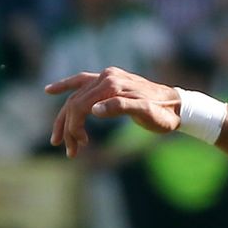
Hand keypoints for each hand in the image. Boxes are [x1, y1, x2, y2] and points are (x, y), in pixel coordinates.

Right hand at [46, 67, 180, 157]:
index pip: (81, 105)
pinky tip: (49, 91)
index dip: (74, 126)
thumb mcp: (146, 114)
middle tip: (69, 150)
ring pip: (76, 97)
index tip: (80, 145)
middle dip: (68, 128)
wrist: (177, 106)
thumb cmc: (163, 114)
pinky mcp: (109, 81)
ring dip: (66, 119)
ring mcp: (107, 77)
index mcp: (113, 84)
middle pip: (75, 102)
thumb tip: (94, 111)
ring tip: (59, 141)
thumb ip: (121, 108)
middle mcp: (107, 77)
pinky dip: (66, 86)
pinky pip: (81, 82)